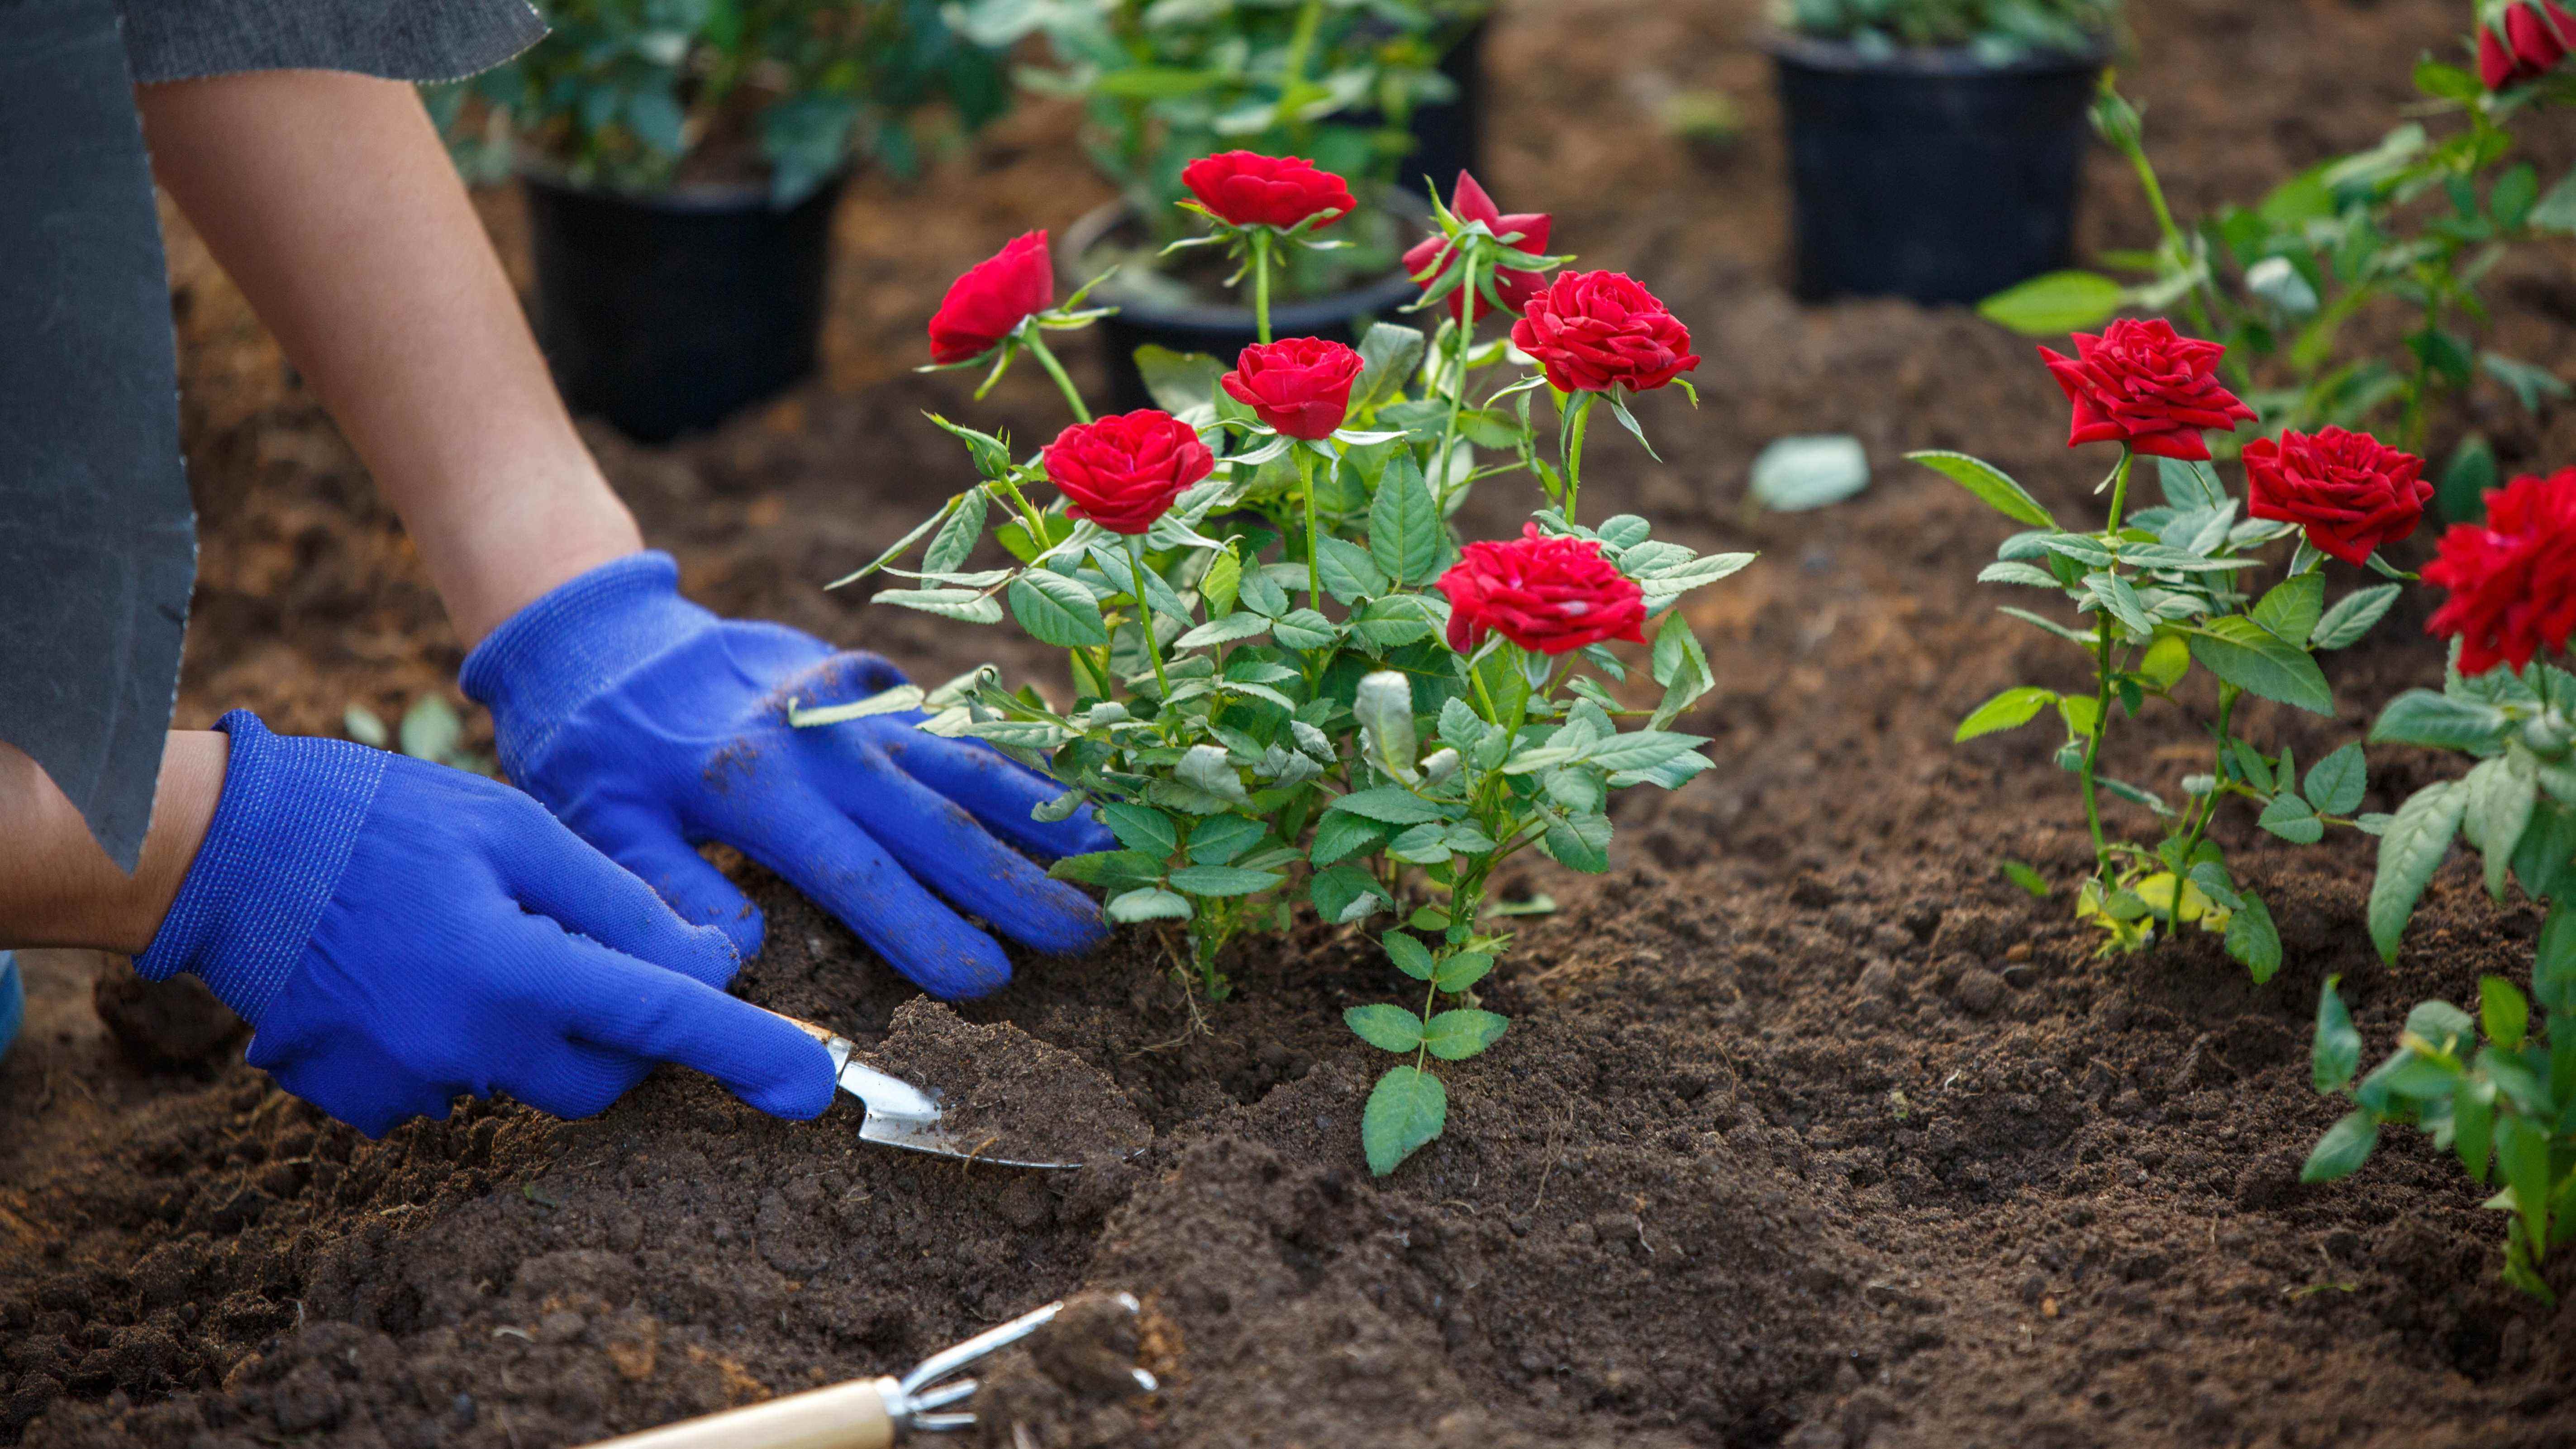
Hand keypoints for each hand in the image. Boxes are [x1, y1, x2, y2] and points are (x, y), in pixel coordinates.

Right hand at [137, 713, 834, 1136]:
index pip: (663, 1021)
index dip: (750, 1051)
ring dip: (535, 1022)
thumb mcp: (513, 830)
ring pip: (529, 1077)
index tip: (813, 1086)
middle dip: (625, 1032)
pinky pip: (455, 1084)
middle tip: (584, 948)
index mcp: (513, 970)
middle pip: (605, 1077)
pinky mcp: (366, 1100)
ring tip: (468, 935)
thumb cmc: (379, 819)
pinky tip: (416, 973)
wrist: (225, 853)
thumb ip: (616, 904)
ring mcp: (411, 1084)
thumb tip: (708, 963)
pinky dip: (464, 1037)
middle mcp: (468, 1045)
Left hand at [460, 553, 1111, 998]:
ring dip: (1037, 811)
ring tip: (1106, 849)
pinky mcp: (868, 685)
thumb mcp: (595, 822)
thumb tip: (735, 960)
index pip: (859, 874)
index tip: (989, 982)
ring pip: (961, 764)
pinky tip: (1064, 783)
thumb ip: (663, 889)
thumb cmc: (592, 745)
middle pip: (936, 823)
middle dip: (1017, 884)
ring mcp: (853, 707)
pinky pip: (952, 725)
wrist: (604, 631)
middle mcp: (822, 743)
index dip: (926, 929)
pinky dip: (1012, 757)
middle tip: (1090, 934)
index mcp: (755, 787)